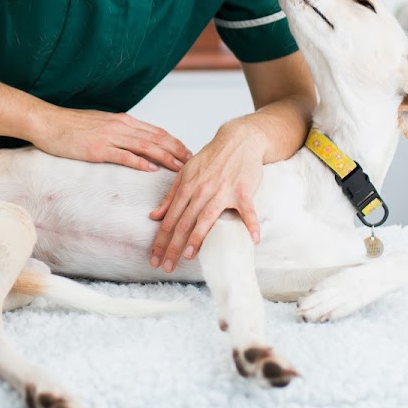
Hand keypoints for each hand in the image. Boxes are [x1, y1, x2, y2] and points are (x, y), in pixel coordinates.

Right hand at [30, 107, 191, 171]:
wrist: (48, 122)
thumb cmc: (71, 125)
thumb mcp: (101, 123)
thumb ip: (118, 131)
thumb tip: (134, 140)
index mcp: (122, 120)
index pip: (155, 131)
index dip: (174, 141)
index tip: (187, 152)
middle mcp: (120, 126)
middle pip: (156, 138)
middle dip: (176, 150)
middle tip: (192, 162)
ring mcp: (109, 137)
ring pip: (145, 146)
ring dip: (165, 157)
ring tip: (179, 168)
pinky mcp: (97, 149)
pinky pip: (123, 156)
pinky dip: (140, 162)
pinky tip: (151, 169)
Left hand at [148, 121, 265, 272]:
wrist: (238, 140)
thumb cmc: (211, 159)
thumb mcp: (185, 173)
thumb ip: (170, 195)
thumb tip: (154, 216)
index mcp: (187, 187)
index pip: (170, 219)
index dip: (161, 240)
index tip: (154, 257)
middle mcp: (202, 190)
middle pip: (184, 222)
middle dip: (173, 246)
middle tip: (166, 266)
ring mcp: (223, 191)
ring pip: (207, 218)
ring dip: (197, 238)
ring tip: (188, 256)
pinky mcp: (243, 191)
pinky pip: (247, 210)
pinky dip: (251, 224)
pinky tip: (253, 239)